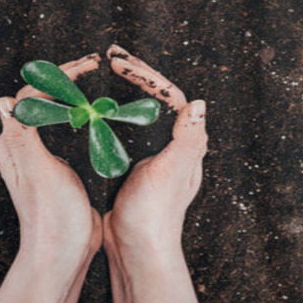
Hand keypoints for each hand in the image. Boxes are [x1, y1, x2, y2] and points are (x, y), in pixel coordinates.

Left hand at [0, 53, 101, 302]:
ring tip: (92, 79)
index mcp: (13, 144)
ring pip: (51, 111)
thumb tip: (3, 101)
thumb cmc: (51, 217)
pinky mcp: (54, 166)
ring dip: (70, 92)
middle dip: (64, 77)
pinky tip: (93, 114)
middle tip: (92, 65)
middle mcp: (21, 147)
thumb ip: (22, 136)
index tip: (85, 67)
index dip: (57, 76)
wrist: (63, 254)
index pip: (30, 96)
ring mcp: (37, 156)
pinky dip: (77, 113)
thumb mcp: (39, 172)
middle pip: (39, 99)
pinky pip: (62, 129)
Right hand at [103, 44, 206, 255]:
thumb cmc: (156, 212)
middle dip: (137, 71)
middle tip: (112, 53)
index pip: (169, 93)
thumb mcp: (172, 171)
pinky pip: (132, 125)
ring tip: (110, 66)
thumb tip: (199, 104)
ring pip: (145, 108)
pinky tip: (103, 107)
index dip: (146, 74)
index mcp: (186, 141)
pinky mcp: (141, 164)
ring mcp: (159, 153)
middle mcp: (177, 144)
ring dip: (129, 85)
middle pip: (159, 96)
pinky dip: (118, 108)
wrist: (140, 248)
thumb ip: (188, 138)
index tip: (119, 62)